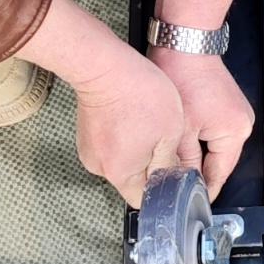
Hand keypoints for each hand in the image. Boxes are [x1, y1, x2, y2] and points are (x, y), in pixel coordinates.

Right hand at [76, 48, 184, 203]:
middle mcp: (100, 166)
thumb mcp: (170, 133)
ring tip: (150, 126)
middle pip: (133, 180)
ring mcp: (90, 149)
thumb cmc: (137, 93)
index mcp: (121, 173)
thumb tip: (173, 181)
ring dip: (140, 150)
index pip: (146, 199)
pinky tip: (136, 119)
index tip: (177, 177)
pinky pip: (112, 145)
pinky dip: (126, 138)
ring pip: (124, 161)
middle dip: (152, 167)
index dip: (164, 190)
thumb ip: (170, 164)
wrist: (103, 64)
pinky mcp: (87, 134)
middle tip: (167, 144)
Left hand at [150, 0, 253, 198]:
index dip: (200, 190)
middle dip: (195, 171)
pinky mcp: (225, 104)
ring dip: (194, 154)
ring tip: (173, 160)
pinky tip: (179, 138)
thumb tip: (178, 182)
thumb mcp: (179, 128)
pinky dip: (196, 137)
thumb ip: (182, 160)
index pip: (219, 174)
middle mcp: (241, 124)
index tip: (186, 203)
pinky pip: (212, 131)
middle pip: (217, 161)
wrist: (184, 42)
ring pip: (212, 147)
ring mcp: (235, 113)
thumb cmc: (182, 75)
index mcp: (235, 133)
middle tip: (172, 184)